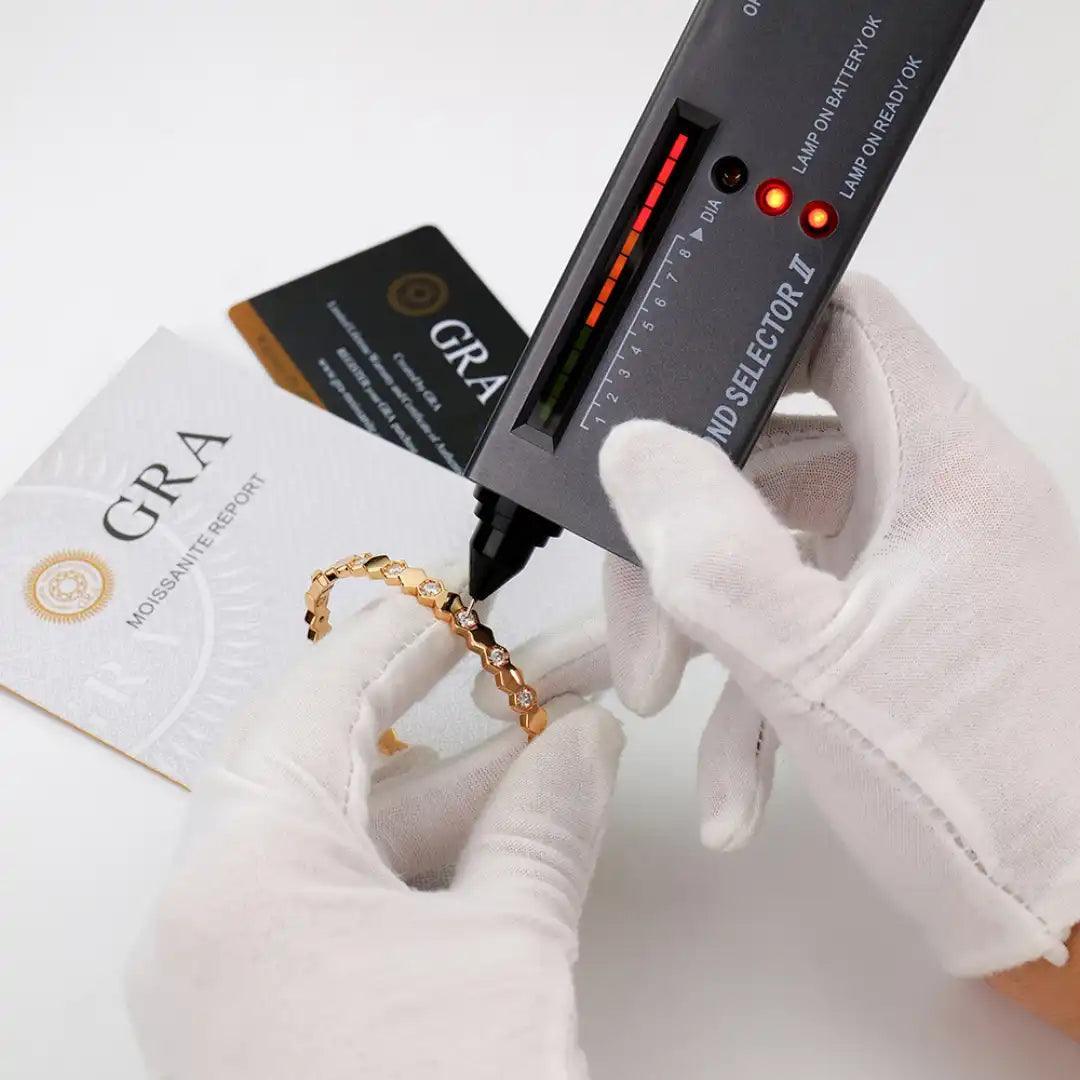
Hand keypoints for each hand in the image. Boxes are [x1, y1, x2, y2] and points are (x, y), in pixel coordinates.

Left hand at [126, 585, 623, 1079]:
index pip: (315, 702)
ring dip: (454, 789)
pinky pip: (353, 895)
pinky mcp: (277, 1009)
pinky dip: (433, 856)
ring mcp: (241, 967)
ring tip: (554, 746)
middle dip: (438, 711)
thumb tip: (584, 739)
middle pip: (330, 761)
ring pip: (352, 832)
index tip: (459, 599)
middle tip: (515, 662)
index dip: (398, 639)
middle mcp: (213, 915)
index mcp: (237, 877)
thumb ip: (544, 821)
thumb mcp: (508, 955)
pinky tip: (517, 827)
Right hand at [505, 276, 1079, 978]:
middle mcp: (938, 499)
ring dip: (703, 614)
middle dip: (686, 524)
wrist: (1072, 921)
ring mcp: (921, 566)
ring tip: (663, 700)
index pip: (844, 324)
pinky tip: (732, 779)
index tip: (665, 392)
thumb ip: (712, 549)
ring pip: (775, 537)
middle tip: (645, 609)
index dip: (749, 337)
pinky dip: (750, 678)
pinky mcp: (904, 626)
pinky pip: (801, 614)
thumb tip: (637, 452)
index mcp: (941, 467)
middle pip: (777, 446)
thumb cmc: (982, 797)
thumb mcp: (812, 668)